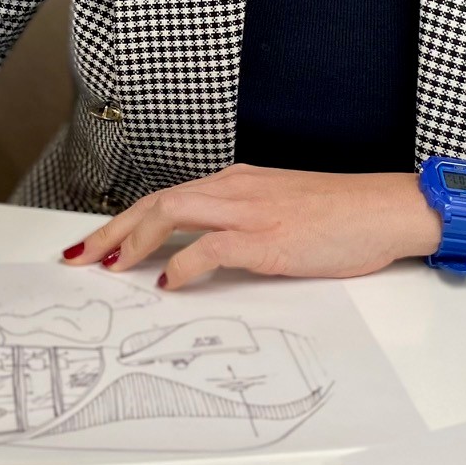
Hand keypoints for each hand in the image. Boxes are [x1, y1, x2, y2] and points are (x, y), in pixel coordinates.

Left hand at [60, 164, 437, 290]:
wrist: (387, 208)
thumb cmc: (344, 215)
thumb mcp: (282, 210)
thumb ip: (243, 223)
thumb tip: (206, 255)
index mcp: (237, 182)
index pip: (167, 197)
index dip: (127, 221)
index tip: (98, 244)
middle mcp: (235, 188)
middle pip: (156, 202)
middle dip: (111, 230)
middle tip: (78, 256)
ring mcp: (249, 209)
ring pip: (171, 212)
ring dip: (132, 241)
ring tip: (108, 267)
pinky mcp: (266, 236)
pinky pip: (209, 247)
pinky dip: (181, 265)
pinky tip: (166, 283)